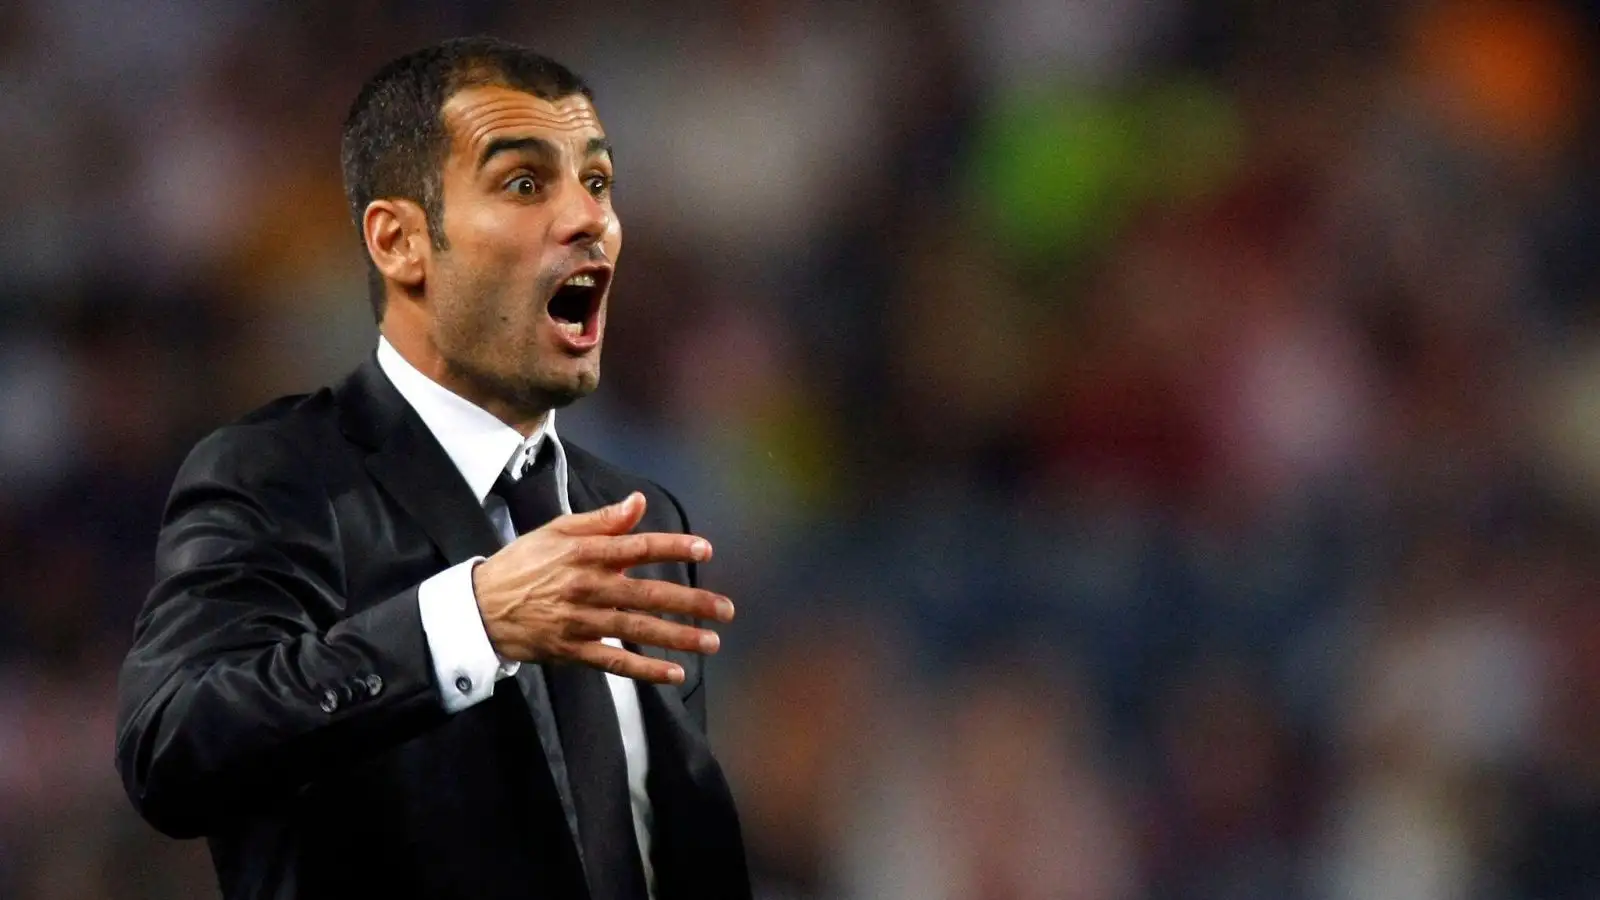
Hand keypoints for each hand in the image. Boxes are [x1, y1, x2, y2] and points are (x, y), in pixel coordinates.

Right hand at [471, 492, 733, 683]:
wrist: (480, 607)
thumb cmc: (523, 563)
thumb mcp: (557, 531)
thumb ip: (602, 520)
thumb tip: (638, 502)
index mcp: (584, 553)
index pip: (638, 548)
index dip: (674, 548)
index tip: (706, 551)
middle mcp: (586, 586)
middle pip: (647, 593)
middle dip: (690, 602)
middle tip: (726, 609)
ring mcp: (580, 621)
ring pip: (637, 630)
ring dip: (677, 637)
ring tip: (712, 642)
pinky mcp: (572, 650)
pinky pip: (614, 662)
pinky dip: (645, 670)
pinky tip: (674, 674)